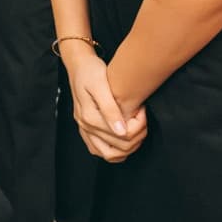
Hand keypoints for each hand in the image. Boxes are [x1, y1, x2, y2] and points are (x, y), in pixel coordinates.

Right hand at [64, 48, 147, 162]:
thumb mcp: (101, 84)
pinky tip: (125, 139)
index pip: (123, 135)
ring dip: (129, 147)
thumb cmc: (91, 71)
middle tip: (142, 117)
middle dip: (138, 135)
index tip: (142, 109)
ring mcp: (85, 131)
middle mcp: (85, 127)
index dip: (139, 124)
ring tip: (137, 129)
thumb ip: (110, 109)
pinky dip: (116, 151)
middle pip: (120, 148)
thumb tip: (121, 132)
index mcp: (89, 117)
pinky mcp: (87, 131)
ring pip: (111, 155)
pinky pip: (102, 151)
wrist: (79, 66)